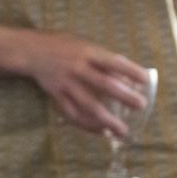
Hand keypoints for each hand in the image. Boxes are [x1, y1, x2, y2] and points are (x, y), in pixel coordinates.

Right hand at [23, 32, 147, 137]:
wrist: (30, 51)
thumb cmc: (62, 46)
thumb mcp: (83, 45)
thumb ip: (103, 59)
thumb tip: (127, 77)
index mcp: (87, 52)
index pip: (113, 62)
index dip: (130, 70)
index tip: (146, 80)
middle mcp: (77, 68)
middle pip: (104, 84)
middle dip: (124, 96)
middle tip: (140, 106)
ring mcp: (67, 83)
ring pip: (89, 104)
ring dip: (107, 119)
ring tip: (123, 130)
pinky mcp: (57, 95)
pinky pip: (73, 113)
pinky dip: (87, 125)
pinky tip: (100, 132)